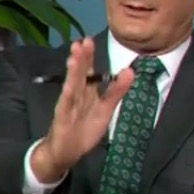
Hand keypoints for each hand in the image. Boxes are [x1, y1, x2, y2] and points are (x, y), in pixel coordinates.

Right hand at [31, 38, 133, 181]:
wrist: (65, 153)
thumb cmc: (83, 131)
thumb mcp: (105, 110)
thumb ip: (116, 92)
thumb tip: (131, 71)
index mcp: (86, 93)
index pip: (88, 72)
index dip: (89, 57)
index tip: (90, 40)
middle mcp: (76, 95)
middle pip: (79, 74)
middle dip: (82, 58)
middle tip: (83, 41)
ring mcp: (68, 106)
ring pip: (72, 85)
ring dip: (73, 70)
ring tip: (75, 54)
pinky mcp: (62, 118)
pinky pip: (66, 105)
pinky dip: (68, 94)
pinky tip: (69, 85)